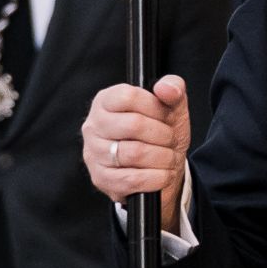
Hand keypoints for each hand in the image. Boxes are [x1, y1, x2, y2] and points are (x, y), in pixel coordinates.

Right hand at [84, 76, 189, 224]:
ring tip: (169, 157)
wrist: (157, 170)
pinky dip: (157, 178)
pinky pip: (133, 179)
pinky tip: (164, 174)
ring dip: (163, 157)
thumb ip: (173, 88)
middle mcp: (93, 126)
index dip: (155, 107)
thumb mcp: (171, 107)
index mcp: (105, 102)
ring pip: (135, 153)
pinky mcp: (101, 179)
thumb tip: (165, 88)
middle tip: (171, 140)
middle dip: (163, 135)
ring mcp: (93, 154)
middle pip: (134, 125)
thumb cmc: (159, 134)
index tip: (166, 116)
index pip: (128, 96)